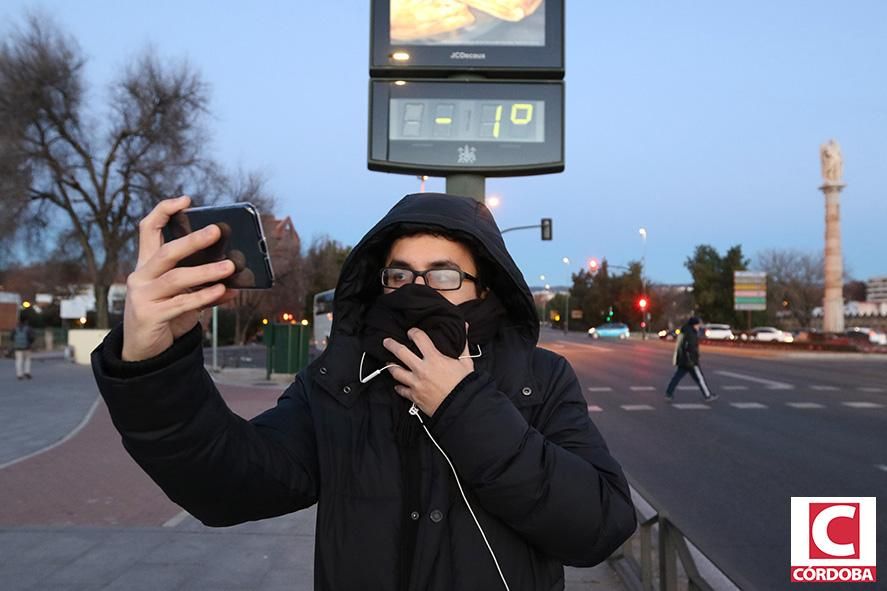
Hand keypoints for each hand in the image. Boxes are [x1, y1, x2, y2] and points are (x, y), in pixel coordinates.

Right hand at [122, 196, 236, 361]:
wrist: (143, 352)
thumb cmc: (165, 316)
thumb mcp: (182, 296)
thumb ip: (203, 285)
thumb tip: (235, 279)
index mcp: (146, 265)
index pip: (147, 229)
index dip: (164, 211)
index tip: (186, 200)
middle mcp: (140, 277)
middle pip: (166, 252)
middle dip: (193, 240)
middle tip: (217, 231)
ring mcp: (142, 297)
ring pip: (177, 278)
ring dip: (206, 272)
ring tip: (230, 266)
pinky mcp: (149, 316)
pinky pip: (182, 303)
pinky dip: (204, 296)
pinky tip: (223, 291)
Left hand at [384, 326, 473, 415]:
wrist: (462, 406)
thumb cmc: (465, 384)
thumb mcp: (466, 362)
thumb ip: (463, 344)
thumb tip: (464, 327)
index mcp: (434, 359)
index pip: (419, 338)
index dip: (413, 332)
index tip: (411, 332)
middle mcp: (422, 369)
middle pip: (400, 353)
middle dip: (391, 345)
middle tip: (386, 342)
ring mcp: (416, 383)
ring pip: (396, 372)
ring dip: (391, 366)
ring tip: (388, 363)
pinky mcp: (415, 397)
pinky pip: (402, 390)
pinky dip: (399, 387)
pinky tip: (398, 385)